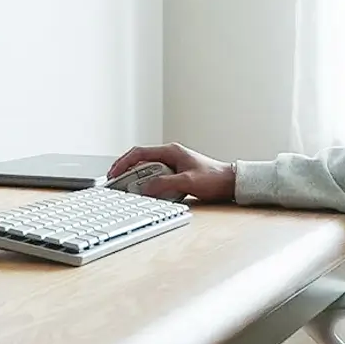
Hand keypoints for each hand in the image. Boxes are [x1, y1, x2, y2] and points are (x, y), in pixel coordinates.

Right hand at [107, 143, 235, 202]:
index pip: (139, 153)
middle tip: (115, 182)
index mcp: (170, 151)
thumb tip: (145, 188)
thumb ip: (165, 184)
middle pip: (140, 160)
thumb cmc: (214, 178)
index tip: (114, 173)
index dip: (123, 163)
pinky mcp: (176, 173)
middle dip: (125, 170)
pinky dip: (146, 182)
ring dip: (135, 178)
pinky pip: (155, 176)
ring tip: (126, 188)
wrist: (230, 183)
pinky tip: (144, 191)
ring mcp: (172, 164)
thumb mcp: (187, 182)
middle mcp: (170, 155)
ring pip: (147, 169)